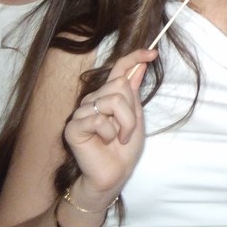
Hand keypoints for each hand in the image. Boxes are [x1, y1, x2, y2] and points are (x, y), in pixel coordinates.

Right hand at [64, 48, 156, 201]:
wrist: (115, 173)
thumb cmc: (125, 148)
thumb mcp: (136, 116)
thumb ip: (134, 92)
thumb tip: (141, 66)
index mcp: (108, 95)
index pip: (119, 68)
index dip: (135, 57)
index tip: (152, 53)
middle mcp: (93, 100)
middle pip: (119, 85)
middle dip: (131, 111)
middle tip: (126, 131)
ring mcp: (81, 113)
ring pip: (112, 101)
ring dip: (124, 124)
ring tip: (118, 138)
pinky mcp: (73, 127)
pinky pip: (98, 119)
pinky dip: (109, 133)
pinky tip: (105, 142)